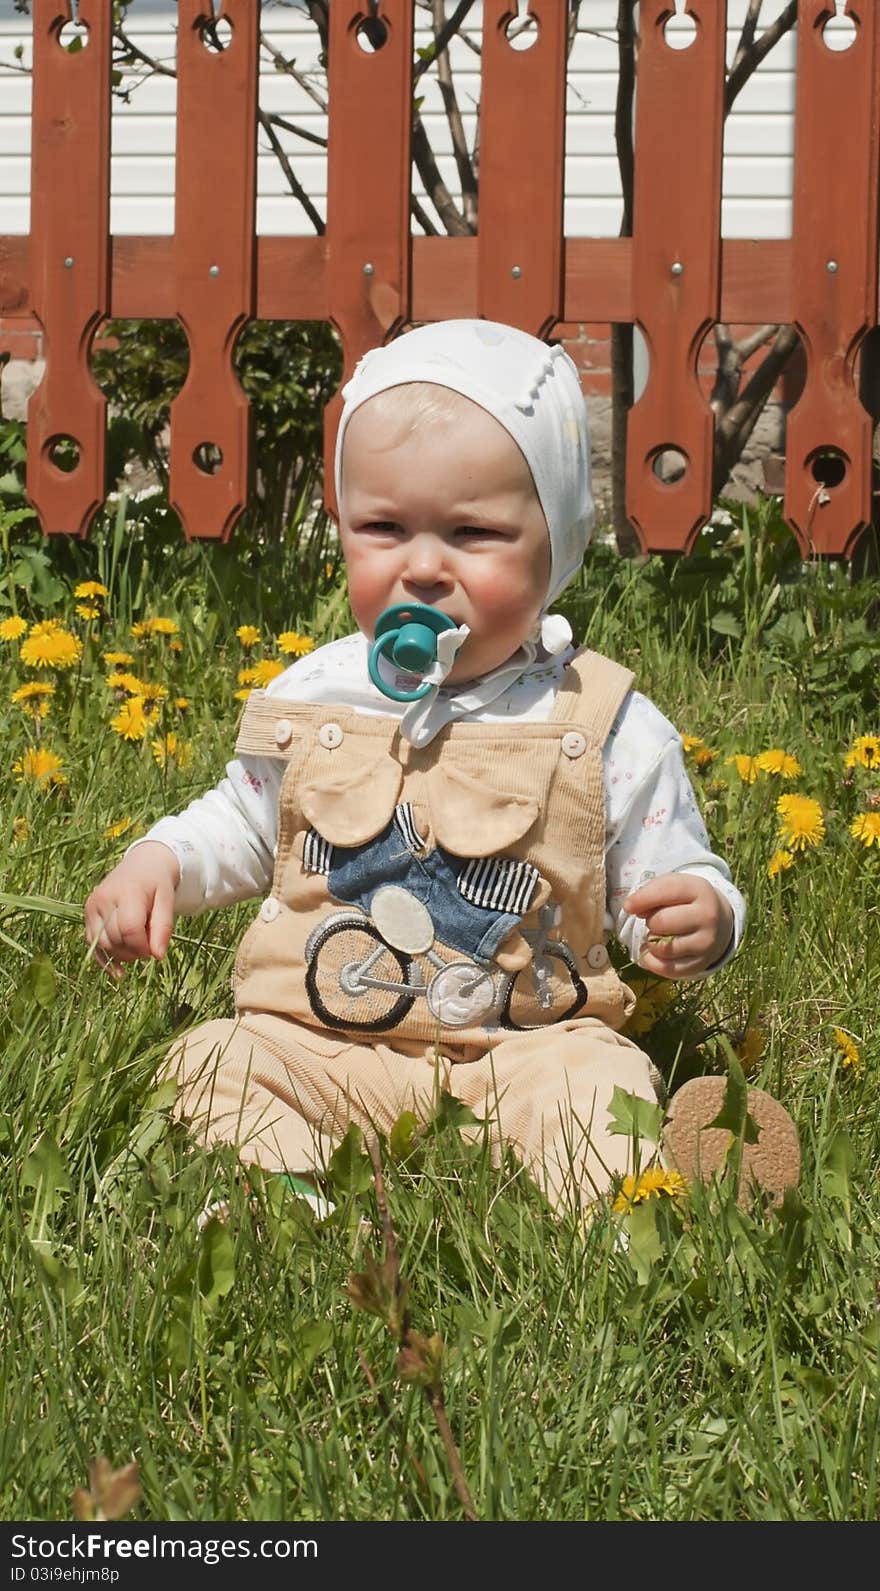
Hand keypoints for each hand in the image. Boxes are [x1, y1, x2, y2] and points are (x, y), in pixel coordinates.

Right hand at [84, 842, 180, 979]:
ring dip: (121, 955)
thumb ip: (163, 927)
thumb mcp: (167, 900)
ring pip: (102, 944)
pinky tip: (119, 972)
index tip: (154, 950)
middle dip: (133, 951)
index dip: (142, 946)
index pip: (129, 929)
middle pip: (115, 939)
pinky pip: (92, 943)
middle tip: (148, 947)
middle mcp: (104, 898)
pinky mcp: (87, 913)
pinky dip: (105, 958)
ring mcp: (92, 906)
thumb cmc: (157, 884)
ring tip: (137, 948)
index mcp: (127, 892)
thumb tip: (158, 957)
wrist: (142, 865)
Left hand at [622, 873, 733, 979]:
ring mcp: (707, 943)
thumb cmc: (686, 901)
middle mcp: (708, 917)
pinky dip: (653, 961)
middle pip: (661, 922)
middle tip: (656, 921)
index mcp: (700, 890)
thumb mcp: (673, 887)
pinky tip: (656, 951)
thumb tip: (631, 908)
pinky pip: (665, 968)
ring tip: (660, 935)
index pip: (666, 891)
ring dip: (652, 942)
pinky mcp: (701, 964)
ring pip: (661, 947)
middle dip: (651, 921)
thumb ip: (651, 892)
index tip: (629, 906)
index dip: (641, 899)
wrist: (718, 922)